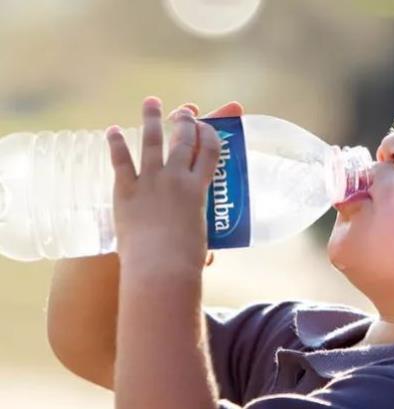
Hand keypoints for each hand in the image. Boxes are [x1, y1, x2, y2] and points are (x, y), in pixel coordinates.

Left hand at [106, 97, 242, 272]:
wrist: (160, 268)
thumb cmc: (185, 261)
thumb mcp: (200, 243)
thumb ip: (202, 242)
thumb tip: (207, 258)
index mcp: (198, 189)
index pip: (210, 152)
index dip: (211, 135)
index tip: (208, 126)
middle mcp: (176, 178)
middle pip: (183, 141)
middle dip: (185, 122)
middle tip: (184, 112)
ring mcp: (150, 181)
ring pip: (152, 142)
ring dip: (152, 119)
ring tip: (151, 103)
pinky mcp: (125, 190)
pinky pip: (121, 161)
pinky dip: (117, 144)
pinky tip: (114, 130)